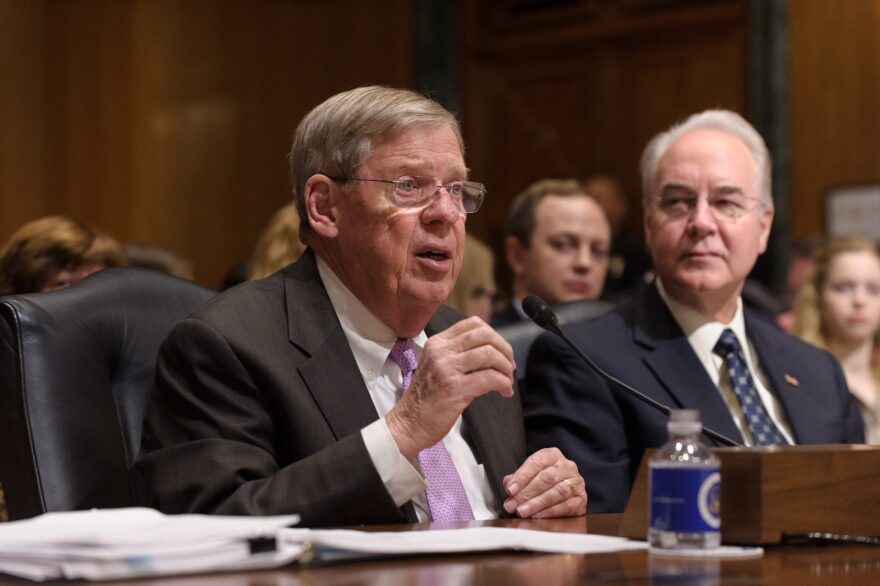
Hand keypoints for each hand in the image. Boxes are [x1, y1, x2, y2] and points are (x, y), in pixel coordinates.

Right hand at [386, 317, 514, 458]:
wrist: (409, 423)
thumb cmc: (426, 398)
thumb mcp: (436, 365)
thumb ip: (458, 354)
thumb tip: (492, 351)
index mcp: (437, 343)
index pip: (473, 323)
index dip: (495, 336)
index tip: (501, 352)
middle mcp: (441, 351)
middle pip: (485, 335)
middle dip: (505, 349)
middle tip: (509, 366)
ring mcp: (447, 368)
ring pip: (490, 354)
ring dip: (506, 367)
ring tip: (507, 380)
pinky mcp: (455, 388)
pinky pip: (490, 378)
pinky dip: (504, 383)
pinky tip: (505, 391)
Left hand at [502, 448, 586, 518]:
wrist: (563, 488)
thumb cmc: (542, 480)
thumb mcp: (529, 474)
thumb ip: (518, 478)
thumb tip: (509, 484)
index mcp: (552, 455)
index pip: (536, 463)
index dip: (522, 477)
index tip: (510, 490)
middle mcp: (567, 466)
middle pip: (547, 478)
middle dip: (527, 493)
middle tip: (513, 505)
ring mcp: (577, 482)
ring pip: (557, 492)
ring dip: (537, 503)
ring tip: (522, 511)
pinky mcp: (581, 499)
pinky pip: (567, 506)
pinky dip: (550, 512)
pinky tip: (537, 516)